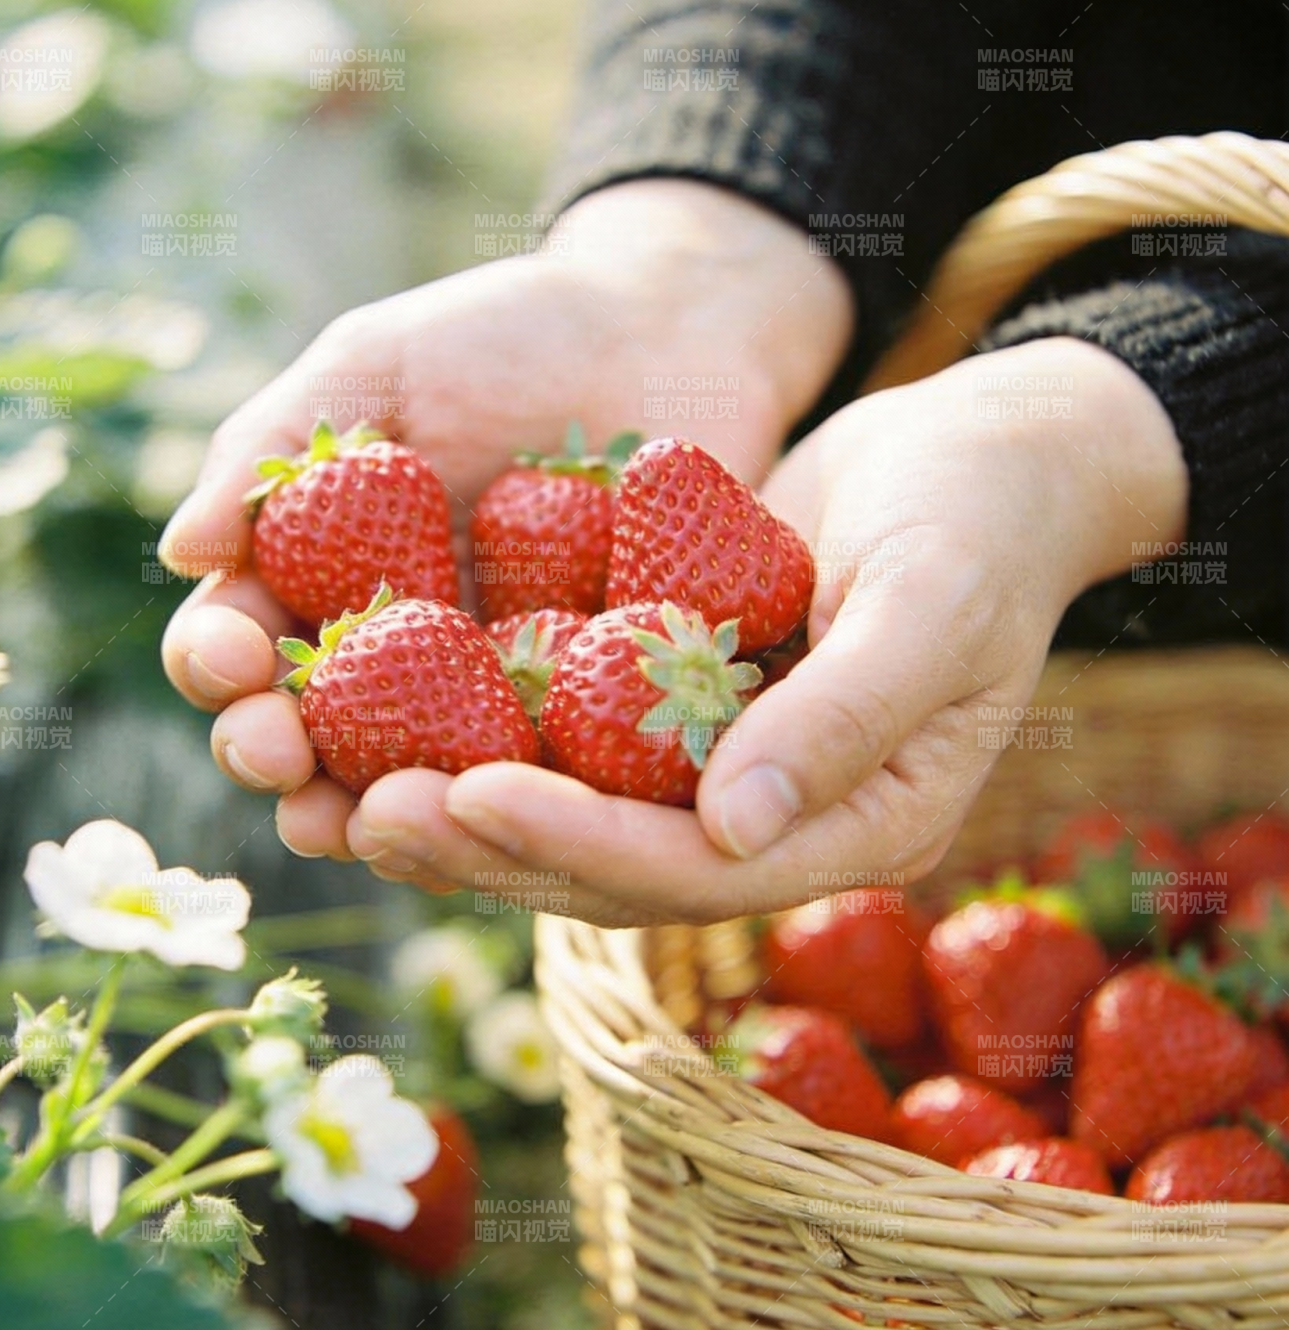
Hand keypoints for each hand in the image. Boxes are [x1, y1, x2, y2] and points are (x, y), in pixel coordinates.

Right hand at [158, 179, 851, 870]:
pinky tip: (501, 814)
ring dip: (373, 814)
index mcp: (318, 579)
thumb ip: (279, 444)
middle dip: (276, 757)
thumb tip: (181, 553)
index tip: (234, 656)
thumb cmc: (504, 337)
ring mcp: (482, 697)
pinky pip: (538, 779)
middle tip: (278, 756)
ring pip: (410, 782)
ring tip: (363, 824)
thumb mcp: (379, 364)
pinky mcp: (576, 718)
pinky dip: (512, 805)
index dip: (218, 662)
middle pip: (307, 735)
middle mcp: (388, 656)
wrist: (664, 335)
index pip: (240, 641)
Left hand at [348, 338, 1187, 922]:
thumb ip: (845, 716)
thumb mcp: (933, 602)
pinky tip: (393, 720)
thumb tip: (733, 826)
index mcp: (858, 825)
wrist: (981, 462)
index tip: (471, 796)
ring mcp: (726, 779)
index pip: (697, 867)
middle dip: (490, 845)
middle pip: (614, 867)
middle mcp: (776, 822)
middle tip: (366, 811)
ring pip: (577, 823)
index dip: (580, 841)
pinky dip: (488, 742)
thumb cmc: (980, 519)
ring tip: (348, 789)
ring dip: (465, 813)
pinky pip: (572, 751)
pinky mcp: (680, 720)